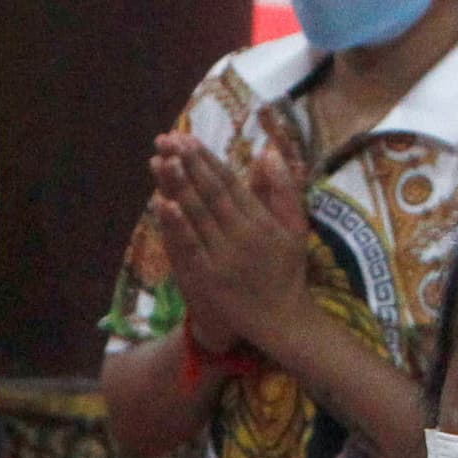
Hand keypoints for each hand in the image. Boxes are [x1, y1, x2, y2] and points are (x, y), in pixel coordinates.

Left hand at [149, 133, 315, 359]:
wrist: (282, 319)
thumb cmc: (287, 271)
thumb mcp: (295, 228)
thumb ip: (283, 190)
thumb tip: (268, 153)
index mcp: (262, 220)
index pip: (230, 183)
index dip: (208, 160)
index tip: (189, 138)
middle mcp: (243, 234)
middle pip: (211, 193)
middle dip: (189, 164)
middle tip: (169, 139)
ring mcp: (225, 256)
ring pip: (198, 215)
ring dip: (178, 186)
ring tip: (161, 160)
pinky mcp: (210, 278)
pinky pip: (191, 247)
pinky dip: (177, 226)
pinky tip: (163, 204)